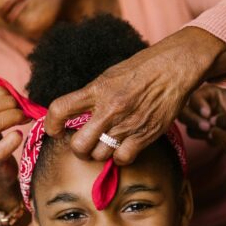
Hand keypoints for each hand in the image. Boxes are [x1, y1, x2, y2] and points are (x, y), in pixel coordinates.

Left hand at [45, 41, 202, 164]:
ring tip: (106, 144)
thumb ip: (93, 95)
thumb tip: (77, 114)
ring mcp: (127, 124)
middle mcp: (109, 109)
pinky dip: (120, 157)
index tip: (54, 129)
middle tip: (83, 144)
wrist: (174, 67)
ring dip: (100, 153)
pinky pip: (122, 158)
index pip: (60, 109)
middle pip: (79, 145)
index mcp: (97, 89)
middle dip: (77, 149)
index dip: (51, 124)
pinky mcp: (145, 135)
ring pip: (99, 155)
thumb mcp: (110, 76)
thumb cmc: (142, 69)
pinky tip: (123, 147)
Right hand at [180, 85, 225, 141]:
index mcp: (210, 94)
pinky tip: (218, 141)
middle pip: (184, 111)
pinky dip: (206, 139)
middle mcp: (203, 105)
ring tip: (213, 134)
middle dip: (193, 120)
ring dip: (199, 131)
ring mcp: (202, 120)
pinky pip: (199, 137)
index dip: (198, 105)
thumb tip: (215, 122)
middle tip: (208, 128)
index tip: (207, 114)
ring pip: (190, 127)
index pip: (196, 96)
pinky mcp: (205, 133)